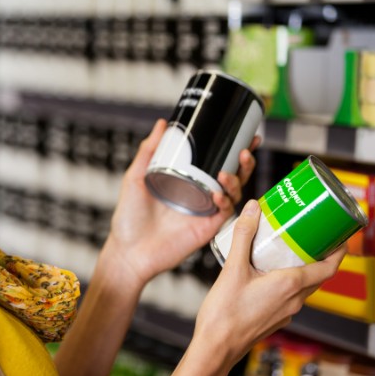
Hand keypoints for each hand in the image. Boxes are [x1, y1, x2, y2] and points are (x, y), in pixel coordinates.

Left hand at [100, 119, 259, 287]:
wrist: (129, 251)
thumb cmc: (129, 218)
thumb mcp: (135, 178)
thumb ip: (148, 151)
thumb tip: (162, 124)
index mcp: (188, 181)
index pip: (216, 162)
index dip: (232, 149)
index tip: (244, 134)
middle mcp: (200, 195)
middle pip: (233, 175)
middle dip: (245, 162)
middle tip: (246, 150)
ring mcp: (205, 211)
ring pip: (234, 193)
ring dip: (237, 179)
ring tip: (227, 172)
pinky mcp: (207, 228)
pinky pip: (225, 212)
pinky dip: (225, 200)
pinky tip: (216, 193)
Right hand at [195, 199, 345, 367]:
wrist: (216, 347)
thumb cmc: (225, 314)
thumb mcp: (232, 268)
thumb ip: (244, 236)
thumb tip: (254, 209)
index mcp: (289, 285)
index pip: (328, 267)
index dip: (339, 251)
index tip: (341, 235)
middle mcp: (293, 300)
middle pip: (318, 275)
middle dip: (319, 254)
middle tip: (311, 234)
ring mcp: (285, 312)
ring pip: (303, 286)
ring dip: (302, 268)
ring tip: (288, 249)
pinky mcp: (274, 318)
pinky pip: (289, 296)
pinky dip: (287, 281)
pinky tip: (268, 272)